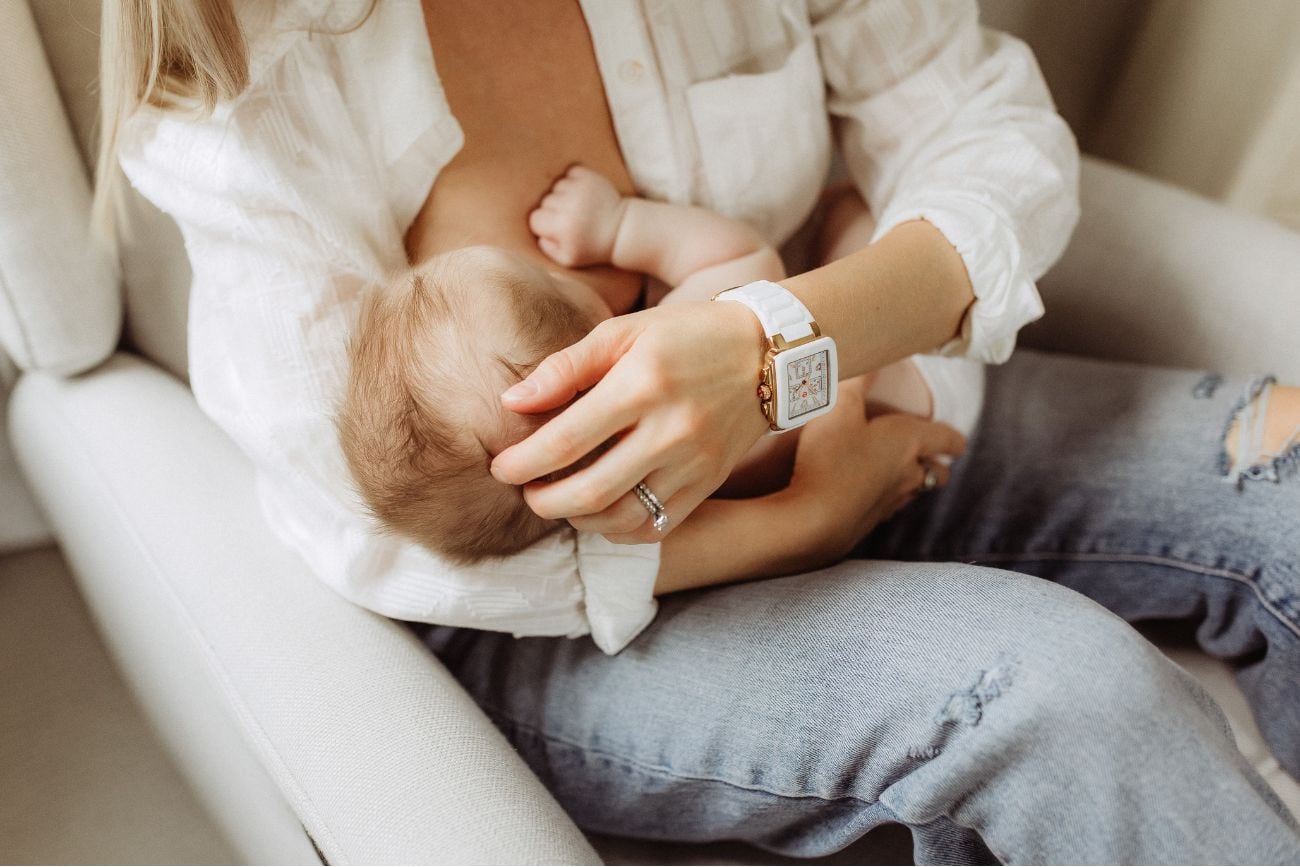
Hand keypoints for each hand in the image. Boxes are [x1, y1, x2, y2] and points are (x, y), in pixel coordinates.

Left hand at [490, 299, 770, 541]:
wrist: (768, 354)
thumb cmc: (686, 336)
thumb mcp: (624, 332)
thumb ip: (566, 367)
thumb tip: (512, 402)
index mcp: (643, 386)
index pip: (568, 440)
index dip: (524, 462)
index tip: (500, 467)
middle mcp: (670, 431)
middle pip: (591, 491)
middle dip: (544, 501)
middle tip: (525, 492)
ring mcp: (693, 464)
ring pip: (621, 518)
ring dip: (578, 519)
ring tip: (558, 502)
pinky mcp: (707, 485)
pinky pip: (654, 526)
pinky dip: (618, 530)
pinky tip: (600, 512)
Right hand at [528, 164, 626, 267]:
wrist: (621, 230)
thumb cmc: (592, 247)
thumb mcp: (568, 259)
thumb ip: (547, 249)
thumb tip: (539, 234)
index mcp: (562, 226)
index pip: (535, 219)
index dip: (543, 225)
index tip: (556, 229)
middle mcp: (570, 204)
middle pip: (544, 202)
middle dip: (553, 210)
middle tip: (569, 219)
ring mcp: (580, 188)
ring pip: (556, 186)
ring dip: (563, 195)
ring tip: (576, 206)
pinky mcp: (590, 177)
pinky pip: (570, 172)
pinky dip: (572, 180)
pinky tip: (580, 193)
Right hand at [788, 377, 965, 558]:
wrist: (812, 518)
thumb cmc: (830, 457)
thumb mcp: (838, 408)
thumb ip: (856, 380)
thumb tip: (872, 355)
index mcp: (909, 442)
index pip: (947, 440)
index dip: (954, 438)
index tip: (959, 441)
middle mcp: (908, 475)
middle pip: (937, 474)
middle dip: (937, 465)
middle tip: (930, 458)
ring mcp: (890, 503)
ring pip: (915, 493)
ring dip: (913, 484)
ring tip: (899, 475)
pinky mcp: (869, 524)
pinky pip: (888, 508)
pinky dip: (885, 500)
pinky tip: (866, 495)